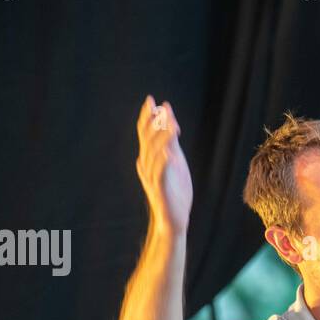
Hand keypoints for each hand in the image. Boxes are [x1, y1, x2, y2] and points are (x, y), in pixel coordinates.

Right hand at [136, 95, 192, 234]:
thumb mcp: (175, 161)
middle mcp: (146, 165)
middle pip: (147, 140)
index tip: (151, 100)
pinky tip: (170, 153)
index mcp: (149, 157)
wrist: (173, 219)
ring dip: (163, 139)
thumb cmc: (174, 190)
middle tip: (162, 108)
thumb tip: (168, 119)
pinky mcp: (160, 189)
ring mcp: (152, 177)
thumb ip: (171, 141)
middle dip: (154, 123)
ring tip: (172, 126)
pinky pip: (160, 173)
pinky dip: (164, 162)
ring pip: (154, 154)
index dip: (147, 116)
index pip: (144, 132)